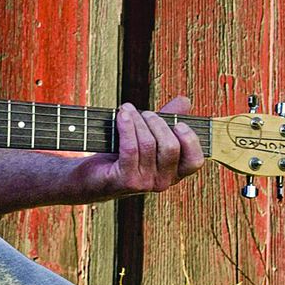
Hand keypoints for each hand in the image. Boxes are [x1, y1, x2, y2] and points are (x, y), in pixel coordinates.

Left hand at [72, 95, 204, 199]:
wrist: (90, 176)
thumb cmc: (121, 154)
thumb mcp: (147, 135)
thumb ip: (168, 120)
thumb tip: (184, 100)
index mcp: (174, 174)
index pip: (194, 161)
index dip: (190, 140)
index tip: (178, 123)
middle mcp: (163, 183)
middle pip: (170, 147)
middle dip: (157, 123)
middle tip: (144, 112)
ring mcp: (145, 184)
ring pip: (148, 144)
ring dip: (138, 121)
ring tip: (126, 109)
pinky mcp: (125, 181)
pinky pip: (130, 148)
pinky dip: (126, 126)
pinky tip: (121, 114)